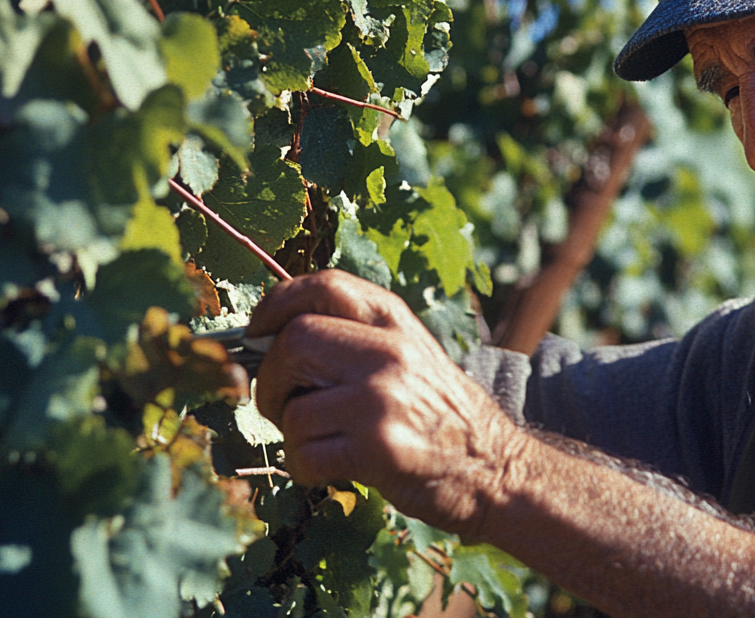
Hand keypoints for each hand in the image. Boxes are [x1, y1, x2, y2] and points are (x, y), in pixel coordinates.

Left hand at [249, 270, 526, 539]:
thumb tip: (269, 338)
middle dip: (271, 379)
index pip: (324, 285)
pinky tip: (333, 469)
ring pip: (293, 408)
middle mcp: (391, 350)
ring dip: (292, 434)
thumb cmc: (441, 414)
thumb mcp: (411, 353)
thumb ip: (355, 337)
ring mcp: (383, 398)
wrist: (497, 467)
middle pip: (294, 341)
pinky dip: (305, 468)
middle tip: (283, 404)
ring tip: (323, 442)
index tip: (257, 331)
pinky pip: (304, 454)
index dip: (277, 304)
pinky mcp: (379, 448)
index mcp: (396, 321)